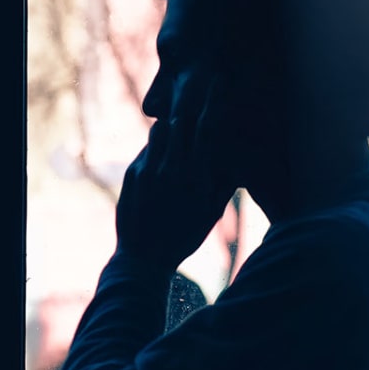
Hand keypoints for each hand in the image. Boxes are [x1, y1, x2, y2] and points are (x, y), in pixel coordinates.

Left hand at [114, 118, 239, 269]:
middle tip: (192, 117)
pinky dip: (154, 151)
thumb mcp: (210, 214)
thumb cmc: (183, 238)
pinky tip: (159, 161)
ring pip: (159, 131)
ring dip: (168, 131)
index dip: (210, 117)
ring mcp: (149, 170)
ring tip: (175, 138)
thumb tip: (236, 164)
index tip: (213, 111)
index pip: (205, 132)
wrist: (144, 259)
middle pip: (180, 123)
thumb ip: (223, 186)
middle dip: (187, 118)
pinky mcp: (132, 174)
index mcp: (197, 178)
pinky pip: (146, 150)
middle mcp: (172, 169)